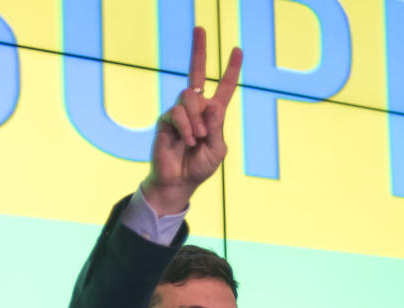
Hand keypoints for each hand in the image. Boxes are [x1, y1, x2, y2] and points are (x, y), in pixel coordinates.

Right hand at [142, 27, 241, 215]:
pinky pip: (177, 113)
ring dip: (197, 119)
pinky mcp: (166, 121)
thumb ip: (218, 127)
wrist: (178, 182)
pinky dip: (187, 126)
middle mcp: (196, 109)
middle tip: (200, 28)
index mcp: (213, 114)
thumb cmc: (199, 167)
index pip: (223, 87)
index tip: (237, 50)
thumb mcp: (218, 149)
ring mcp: (179, 113)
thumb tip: (211, 104)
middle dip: (199, 50)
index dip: (230, 69)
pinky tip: (188, 140)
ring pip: (189, 97)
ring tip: (197, 139)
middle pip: (196, 73)